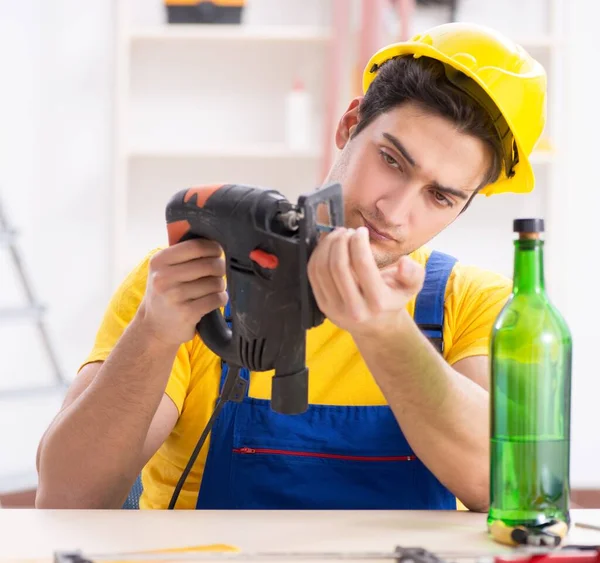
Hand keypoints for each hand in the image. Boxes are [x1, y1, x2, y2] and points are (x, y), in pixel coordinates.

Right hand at [138, 239, 226, 345]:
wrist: (154, 328)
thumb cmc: (166, 294)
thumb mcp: (164, 270)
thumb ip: (184, 255)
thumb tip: (215, 242)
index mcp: (159, 261)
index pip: (196, 246)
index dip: (213, 248)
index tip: (217, 253)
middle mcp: (164, 277)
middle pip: (209, 264)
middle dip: (220, 268)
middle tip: (218, 273)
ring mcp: (174, 296)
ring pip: (215, 283)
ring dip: (220, 286)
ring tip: (213, 289)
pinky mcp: (187, 313)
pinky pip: (216, 299)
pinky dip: (221, 299)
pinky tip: (215, 300)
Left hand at [307, 226, 424, 336]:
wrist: (376, 326)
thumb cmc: (392, 300)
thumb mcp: (411, 288)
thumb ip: (414, 273)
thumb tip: (404, 262)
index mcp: (378, 303)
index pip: (362, 265)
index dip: (358, 242)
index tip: (361, 231)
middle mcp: (355, 309)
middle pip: (338, 266)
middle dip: (341, 241)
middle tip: (347, 231)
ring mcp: (335, 309)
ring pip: (322, 269)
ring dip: (327, 246)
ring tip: (338, 235)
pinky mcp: (322, 305)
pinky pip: (313, 275)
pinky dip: (318, 255)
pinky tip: (328, 245)